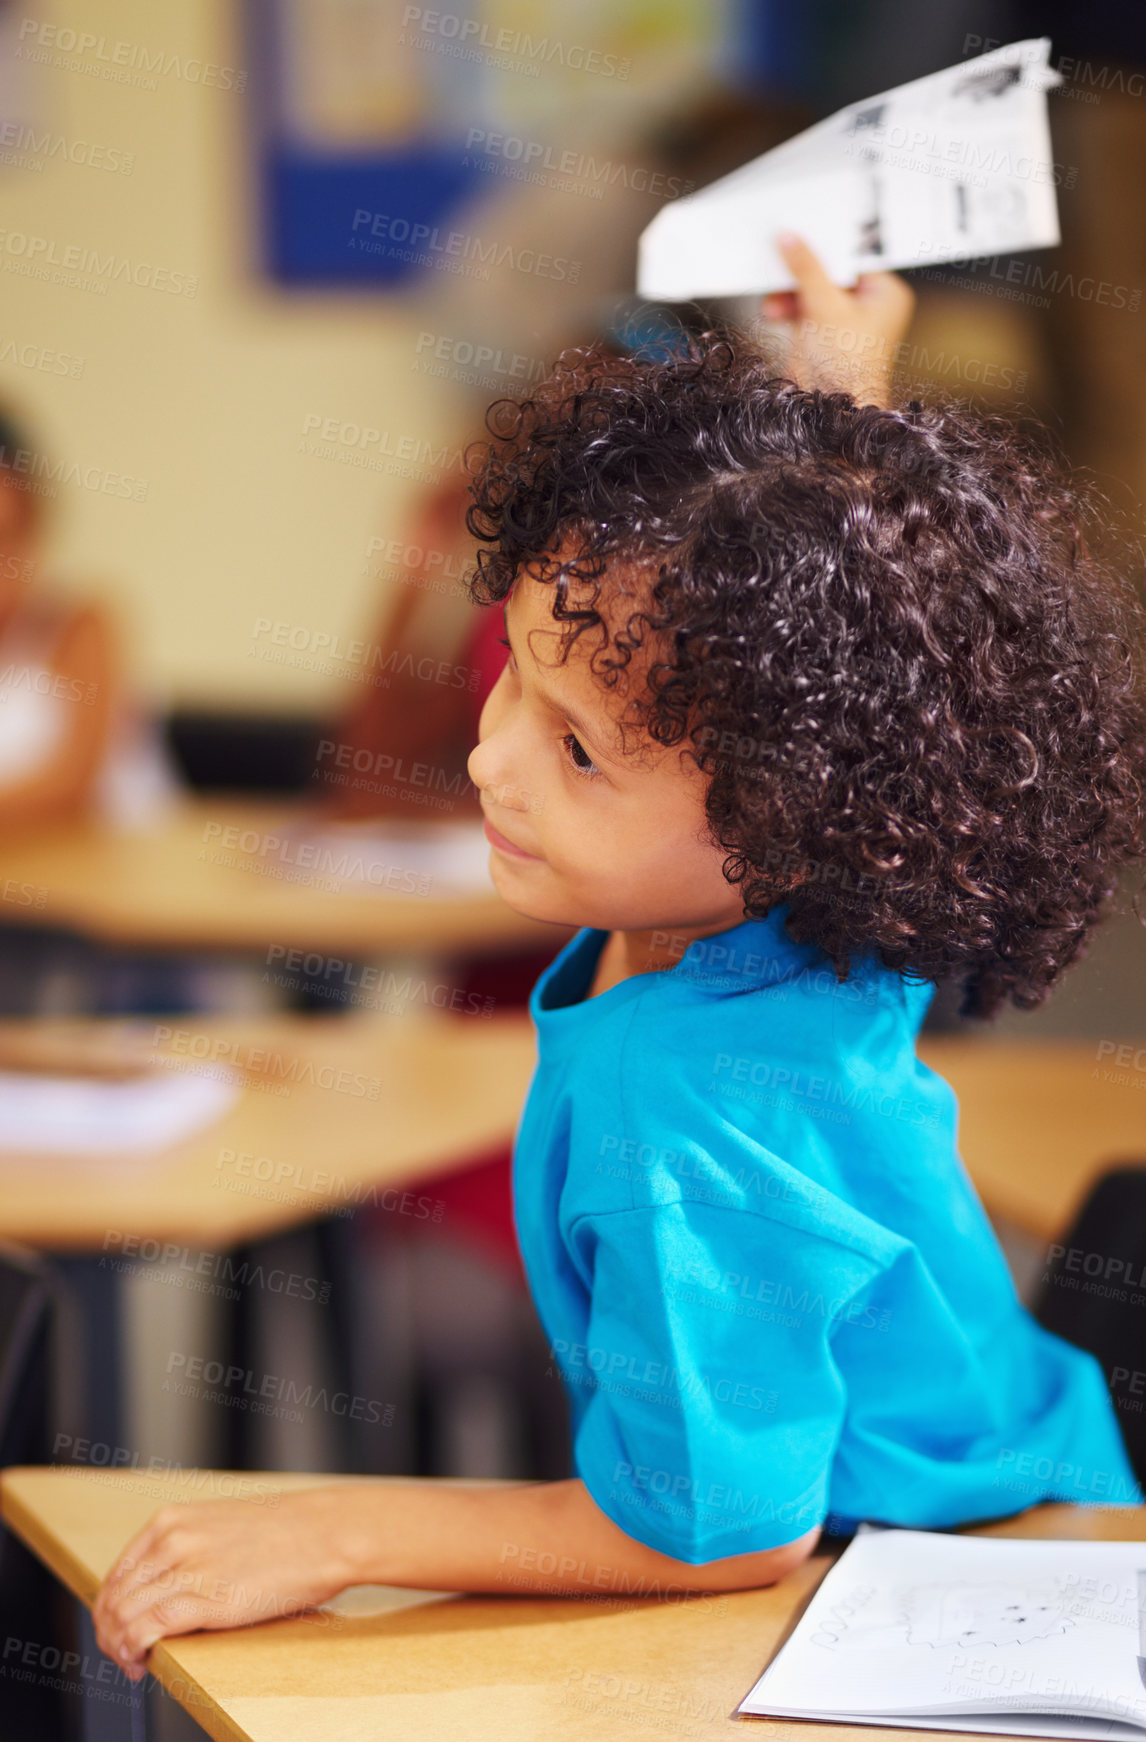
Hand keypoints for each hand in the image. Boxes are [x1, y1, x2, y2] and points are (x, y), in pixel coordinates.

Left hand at [92, 1489, 355, 1679]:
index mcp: (172, 1520)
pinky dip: (134, 1650)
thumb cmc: (286, 1532)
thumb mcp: (222, 1525)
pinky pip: (147, 1628)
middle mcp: (172, 1540)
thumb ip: (189, 1546)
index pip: (117, 1572)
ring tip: (132, 1664)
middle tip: (121, 1655)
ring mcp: (187, 1568)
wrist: (326, 1532)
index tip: (117, 1630)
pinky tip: (142, 1662)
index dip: (108, 1608)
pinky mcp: (205, 1598)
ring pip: (124, 1615)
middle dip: (109, 1633)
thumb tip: (167, 1585)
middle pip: (114, 1596)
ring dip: (119, 1647)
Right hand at [759, 232, 914, 407]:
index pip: (853, 256)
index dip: (827, 245)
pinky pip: (800, 309)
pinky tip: (772, 310)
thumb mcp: (826, 307)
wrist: (833, 412)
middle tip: (780, 258)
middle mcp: (866, 305)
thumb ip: (806, 269)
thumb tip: (790, 238)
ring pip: (810, 290)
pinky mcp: (820, 334)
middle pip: (829, 272)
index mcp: (885, 293)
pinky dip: (785, 308)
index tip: (803, 229)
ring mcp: (842, 320)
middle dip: (801, 274)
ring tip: (773, 302)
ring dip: (788, 293)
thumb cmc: (849, 369)